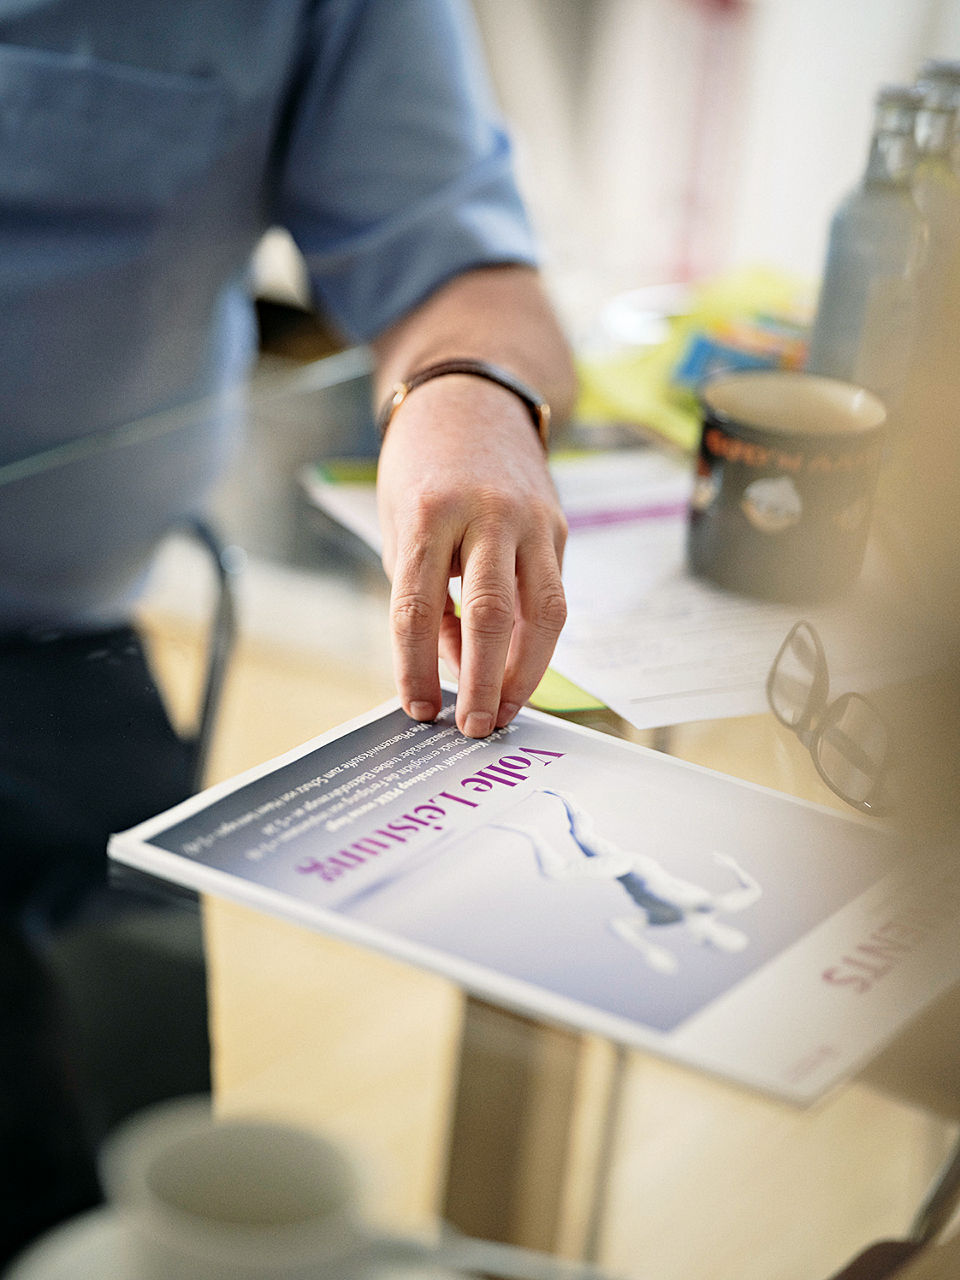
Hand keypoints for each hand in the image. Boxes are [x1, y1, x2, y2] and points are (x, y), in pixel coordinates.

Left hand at [376, 372, 566, 736]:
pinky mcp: (558, 528)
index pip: (419, 605)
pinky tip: (518, 670)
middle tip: (473, 727)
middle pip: (491, 613)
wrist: (474, 399)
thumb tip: (449, 668)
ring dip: (525, 672)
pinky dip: (536, 640)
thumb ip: (424, 597)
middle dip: (482, 680)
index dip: (415, 666)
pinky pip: (552, 596)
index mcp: (430, 511)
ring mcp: (532, 519)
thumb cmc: (424, 470)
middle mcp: (488, 513)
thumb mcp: (400, 527)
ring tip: (505, 710)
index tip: (418, 708)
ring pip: (543, 612)